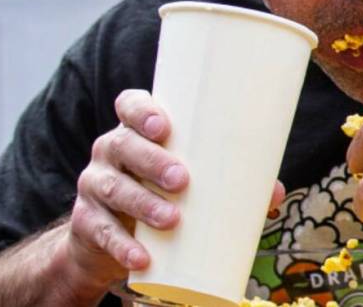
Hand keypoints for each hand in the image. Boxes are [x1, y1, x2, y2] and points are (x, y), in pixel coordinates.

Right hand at [64, 89, 285, 291]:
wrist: (110, 239)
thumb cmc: (159, 193)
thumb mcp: (187, 181)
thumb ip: (229, 182)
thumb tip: (275, 193)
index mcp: (135, 130)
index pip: (129, 105)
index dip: (142, 111)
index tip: (164, 125)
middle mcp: (110, 151)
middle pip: (123, 145)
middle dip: (152, 160)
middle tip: (182, 179)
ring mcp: (94, 184)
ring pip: (113, 187)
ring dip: (143, 203)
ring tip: (172, 219)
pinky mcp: (87, 222)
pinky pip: (101, 231)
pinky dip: (123, 245)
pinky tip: (141, 256)